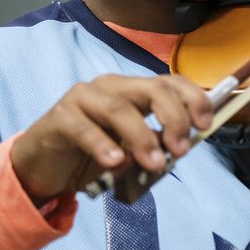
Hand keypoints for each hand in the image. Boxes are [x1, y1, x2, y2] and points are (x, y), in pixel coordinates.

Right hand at [11, 74, 213, 204]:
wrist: (44, 166)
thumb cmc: (93, 154)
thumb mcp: (131, 150)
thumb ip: (154, 143)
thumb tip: (181, 147)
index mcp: (134, 90)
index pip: (171, 83)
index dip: (193, 99)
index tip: (206, 124)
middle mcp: (112, 86)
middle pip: (153, 89)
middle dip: (174, 118)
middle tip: (181, 150)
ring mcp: (84, 97)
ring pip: (120, 108)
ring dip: (142, 137)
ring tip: (154, 164)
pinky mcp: (59, 116)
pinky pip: (84, 128)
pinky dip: (103, 145)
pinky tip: (114, 162)